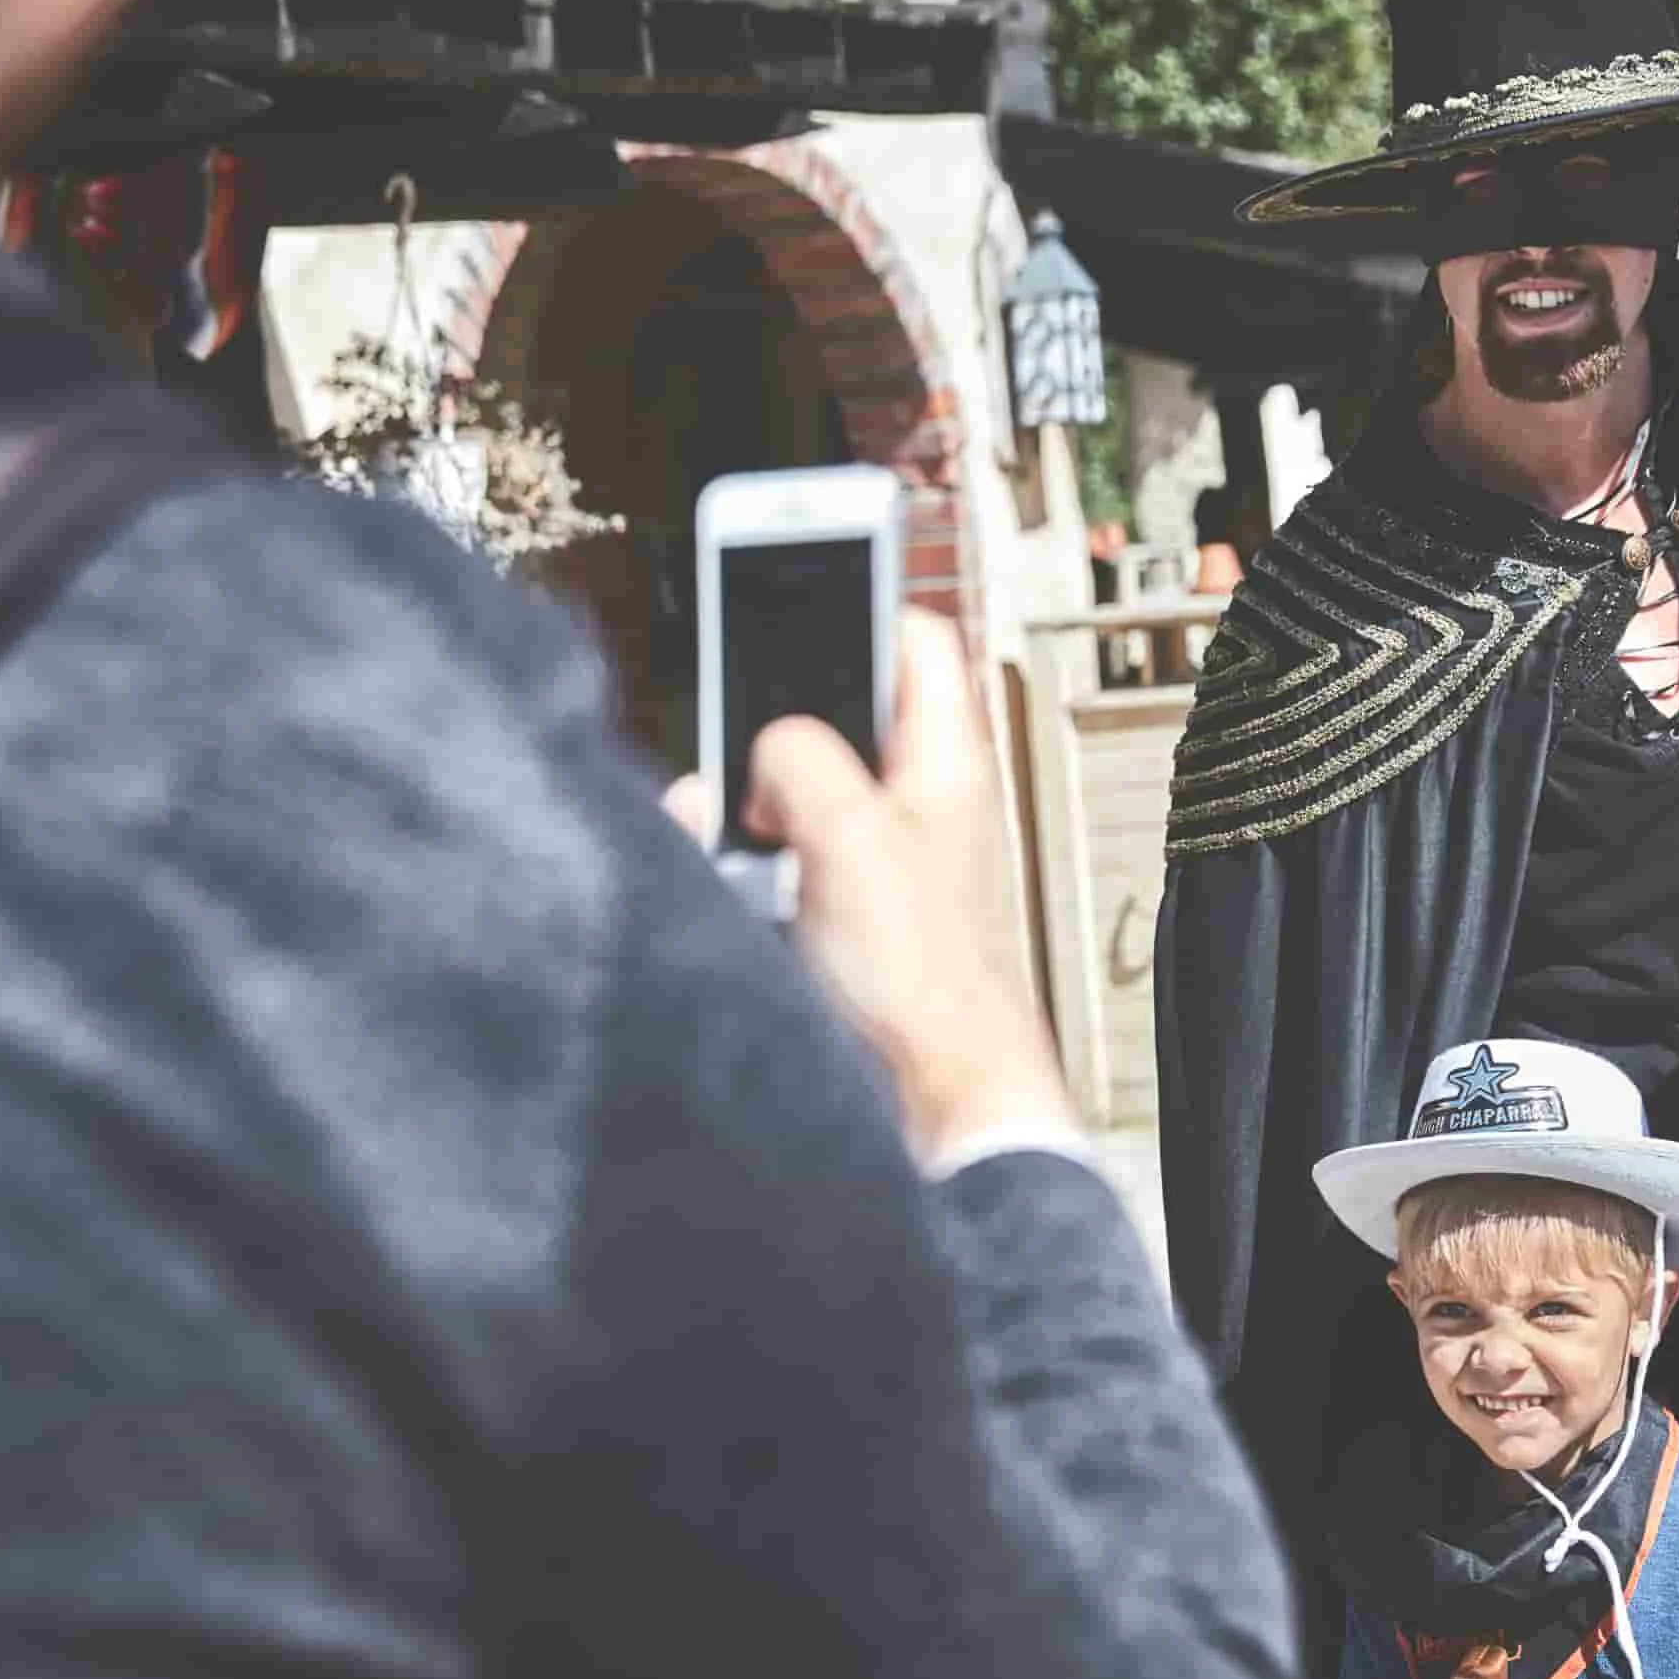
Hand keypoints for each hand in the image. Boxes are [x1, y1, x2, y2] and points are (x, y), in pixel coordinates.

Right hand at [668, 611, 1074, 1166]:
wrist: (932, 1102)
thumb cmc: (925, 982)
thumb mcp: (850, 835)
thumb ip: (796, 760)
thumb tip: (757, 762)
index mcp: (943, 761)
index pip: (913, 638)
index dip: (859, 599)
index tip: (799, 576)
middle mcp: (914, 802)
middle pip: (833, 713)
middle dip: (770, 720)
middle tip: (739, 732)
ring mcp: (875, 860)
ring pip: (790, 791)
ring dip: (748, 807)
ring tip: (735, 834)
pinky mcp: (837, 917)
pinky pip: (774, 863)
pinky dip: (744, 870)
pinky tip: (738, 895)